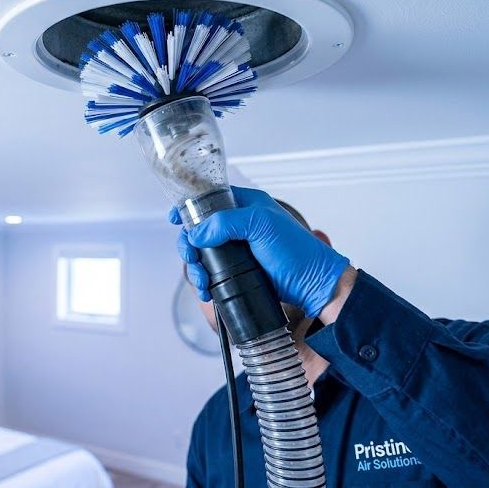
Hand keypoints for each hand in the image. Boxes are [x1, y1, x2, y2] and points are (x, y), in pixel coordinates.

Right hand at [171, 186, 349, 317]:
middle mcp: (239, 225)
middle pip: (200, 230)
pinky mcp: (238, 271)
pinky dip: (204, 281)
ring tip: (202, 280)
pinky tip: (206, 290)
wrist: (313, 285)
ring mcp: (238, 249)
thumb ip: (227, 223)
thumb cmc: (296, 251)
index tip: (174, 218)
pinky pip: (212, 273)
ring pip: (203, 254)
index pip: (210, 199)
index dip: (190, 207)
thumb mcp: (262, 225)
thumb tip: (198, 233)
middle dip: (189, 245)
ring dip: (196, 267)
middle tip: (191, 257)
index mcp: (246, 206)